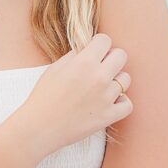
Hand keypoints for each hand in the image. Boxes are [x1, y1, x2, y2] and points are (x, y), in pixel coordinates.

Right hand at [17, 33, 132, 154]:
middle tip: (100, 66)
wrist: (40, 126)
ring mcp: (106, 97)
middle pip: (121, 55)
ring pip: (125, 79)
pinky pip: (128, 104)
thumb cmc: (44, 96)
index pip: (105, 40)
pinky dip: (121, 102)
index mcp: (84, 62)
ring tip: (101, 87)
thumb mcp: (55, 68)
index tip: (93, 51)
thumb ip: (75, 56)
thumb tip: (89, 49)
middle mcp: (99, 77)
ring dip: (115, 80)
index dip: (98, 44)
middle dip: (111, 57)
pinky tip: (110, 101)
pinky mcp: (109, 116)